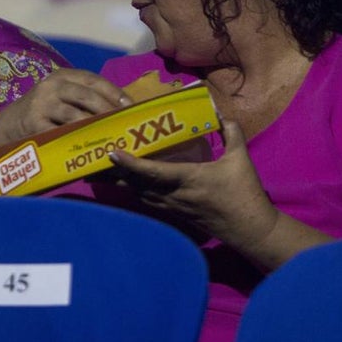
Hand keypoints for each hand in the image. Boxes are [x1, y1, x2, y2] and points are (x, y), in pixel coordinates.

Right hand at [0, 69, 130, 148]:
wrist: (11, 124)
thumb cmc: (45, 109)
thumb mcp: (62, 95)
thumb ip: (84, 96)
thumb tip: (122, 106)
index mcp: (63, 76)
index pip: (94, 80)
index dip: (114, 92)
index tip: (130, 106)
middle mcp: (52, 86)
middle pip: (88, 96)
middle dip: (109, 111)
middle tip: (123, 124)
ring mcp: (42, 104)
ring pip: (76, 116)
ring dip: (96, 128)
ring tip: (111, 137)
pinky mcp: (35, 124)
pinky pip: (61, 133)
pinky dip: (77, 141)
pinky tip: (89, 147)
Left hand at [107, 121, 278, 249]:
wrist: (249, 229)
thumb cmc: (244, 193)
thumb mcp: (240, 158)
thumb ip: (230, 131)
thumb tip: (219, 112)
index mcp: (189, 179)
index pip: (153, 172)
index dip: (131, 164)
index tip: (113, 153)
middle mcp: (175, 195)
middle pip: (136, 184)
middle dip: (113, 173)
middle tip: (92, 160)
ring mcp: (173, 207)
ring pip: (138, 194)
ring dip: (120, 182)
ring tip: (101, 170)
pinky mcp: (175, 213)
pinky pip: (147, 201)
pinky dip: (133, 190)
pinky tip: (125, 182)